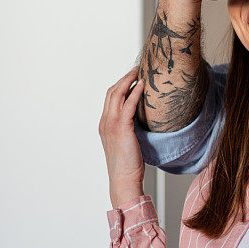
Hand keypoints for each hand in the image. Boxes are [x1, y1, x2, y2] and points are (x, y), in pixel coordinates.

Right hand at [99, 66, 145, 207]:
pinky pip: (128, 105)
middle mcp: (105, 122)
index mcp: (105, 124)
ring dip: (129, 80)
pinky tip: (143, 85)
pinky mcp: (122, 128)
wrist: (124, 179)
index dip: (121, 84)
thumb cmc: (128, 163)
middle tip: (137, 68)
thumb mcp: (127, 141)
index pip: (110, 98)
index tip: (132, 76)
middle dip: (125, 78)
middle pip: (112, 92)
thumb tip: (144, 117)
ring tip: (140, 71)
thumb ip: (130, 127)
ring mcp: (111, 124)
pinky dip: (135, 93)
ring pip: (118, 95)